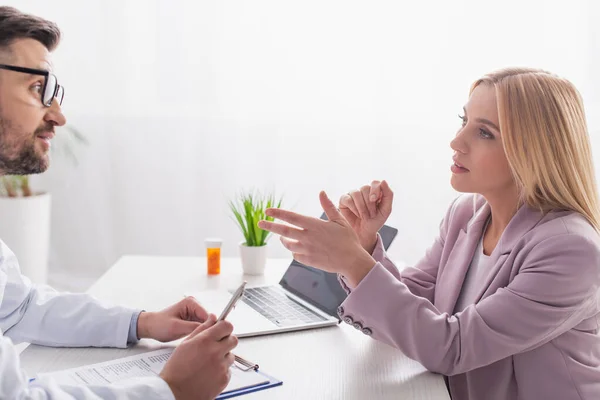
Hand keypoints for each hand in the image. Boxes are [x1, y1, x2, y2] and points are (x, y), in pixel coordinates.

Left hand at [137, 297, 209, 341]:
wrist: (150, 327)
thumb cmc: (159, 325)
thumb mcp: (177, 327)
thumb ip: (194, 327)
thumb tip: (210, 328)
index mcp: (191, 302)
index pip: (208, 315)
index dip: (209, 327)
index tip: (208, 339)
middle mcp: (195, 305)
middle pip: (208, 320)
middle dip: (205, 330)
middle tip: (199, 341)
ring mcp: (194, 312)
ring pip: (206, 324)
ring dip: (202, 332)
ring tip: (194, 339)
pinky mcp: (193, 319)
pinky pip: (201, 327)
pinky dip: (198, 333)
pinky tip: (193, 338)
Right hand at [160, 315, 237, 399]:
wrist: (174, 393)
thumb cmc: (176, 370)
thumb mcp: (185, 344)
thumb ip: (201, 329)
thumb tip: (212, 319)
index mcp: (205, 341)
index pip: (226, 326)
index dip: (224, 327)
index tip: (222, 330)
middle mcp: (215, 352)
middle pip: (233, 339)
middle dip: (226, 340)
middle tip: (216, 346)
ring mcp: (221, 366)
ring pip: (231, 356)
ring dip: (223, 356)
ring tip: (209, 362)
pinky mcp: (224, 379)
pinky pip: (228, 370)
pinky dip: (222, 370)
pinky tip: (209, 372)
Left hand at [258, 191, 376, 286]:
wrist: (352, 261)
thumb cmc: (348, 239)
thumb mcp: (339, 220)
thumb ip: (328, 206)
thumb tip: (321, 192)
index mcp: (314, 225)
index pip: (291, 217)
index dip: (278, 213)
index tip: (267, 211)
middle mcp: (308, 237)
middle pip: (283, 231)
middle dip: (270, 226)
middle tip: (260, 223)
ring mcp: (307, 250)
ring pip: (288, 244)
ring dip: (283, 240)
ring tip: (281, 238)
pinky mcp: (308, 260)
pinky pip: (296, 255)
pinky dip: (294, 251)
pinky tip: (298, 248)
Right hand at [339, 180, 392, 253]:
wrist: (365, 232)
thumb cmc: (376, 221)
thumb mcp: (386, 210)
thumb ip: (388, 195)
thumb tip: (383, 180)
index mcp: (375, 191)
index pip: (375, 183)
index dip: (374, 190)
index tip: (374, 200)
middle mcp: (363, 190)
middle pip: (365, 188)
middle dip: (369, 204)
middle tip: (371, 215)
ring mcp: (353, 194)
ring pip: (356, 193)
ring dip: (361, 207)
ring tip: (364, 216)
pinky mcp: (344, 200)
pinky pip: (347, 199)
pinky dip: (353, 208)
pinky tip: (357, 214)